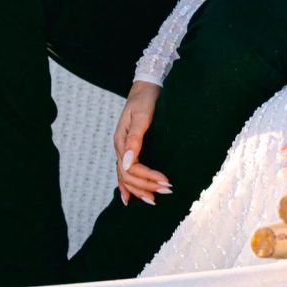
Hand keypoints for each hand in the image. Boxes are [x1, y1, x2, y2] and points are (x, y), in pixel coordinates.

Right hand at [113, 80, 170, 205]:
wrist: (145, 87)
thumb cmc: (144, 99)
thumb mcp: (141, 115)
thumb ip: (135, 138)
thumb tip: (128, 163)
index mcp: (121, 141)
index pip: (131, 168)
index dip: (147, 177)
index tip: (165, 181)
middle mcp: (120, 148)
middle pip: (128, 176)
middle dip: (146, 186)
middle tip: (166, 191)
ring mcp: (123, 149)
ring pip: (126, 177)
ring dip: (140, 189)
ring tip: (154, 199)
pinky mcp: (128, 148)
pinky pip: (124, 172)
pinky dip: (126, 186)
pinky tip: (129, 197)